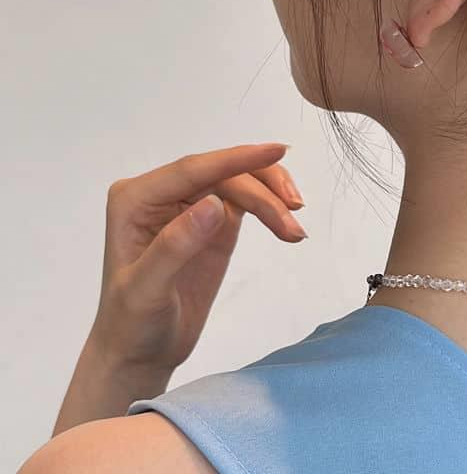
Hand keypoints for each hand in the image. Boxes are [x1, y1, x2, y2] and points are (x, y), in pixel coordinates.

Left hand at [86, 142, 306, 376]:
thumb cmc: (132, 325)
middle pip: (224, 175)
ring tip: (295, 232)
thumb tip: (213, 203)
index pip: (193, 170)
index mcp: (136, 199)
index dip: (236, 159)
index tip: (277, 151)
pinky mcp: (214, 219)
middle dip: (263, 192)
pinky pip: (247, 199)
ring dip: (272, 201)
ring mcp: (190, 205)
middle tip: (294, 216)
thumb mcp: (146, 291)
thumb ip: (175, 246)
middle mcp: (162, 193)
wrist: (141, 353)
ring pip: (240, 183)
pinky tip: (287, 226)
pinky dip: (271, 209)